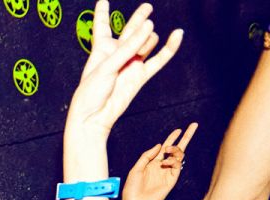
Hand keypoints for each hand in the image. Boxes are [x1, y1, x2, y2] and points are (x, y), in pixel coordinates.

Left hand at [67, 2, 182, 136]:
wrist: (94, 118)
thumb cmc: (91, 92)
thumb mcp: (107, 64)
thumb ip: (129, 46)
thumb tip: (150, 26)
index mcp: (101, 49)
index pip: (102, 26)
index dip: (102, 13)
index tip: (103, 0)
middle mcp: (117, 54)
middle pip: (130, 30)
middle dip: (138, 18)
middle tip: (147, 7)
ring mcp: (130, 64)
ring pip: (145, 43)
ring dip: (146, 38)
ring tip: (146, 36)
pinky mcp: (141, 76)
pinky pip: (159, 59)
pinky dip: (170, 47)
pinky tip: (178, 34)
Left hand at [122, 123, 196, 199]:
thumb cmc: (133, 188)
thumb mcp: (136, 168)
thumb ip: (147, 156)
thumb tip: (160, 145)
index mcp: (153, 162)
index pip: (165, 147)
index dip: (172, 138)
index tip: (178, 130)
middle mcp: (162, 166)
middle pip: (177, 149)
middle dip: (186, 137)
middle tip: (193, 126)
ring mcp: (168, 172)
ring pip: (179, 155)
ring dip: (175, 149)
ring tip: (168, 150)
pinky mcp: (172, 179)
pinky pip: (177, 166)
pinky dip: (173, 160)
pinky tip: (165, 162)